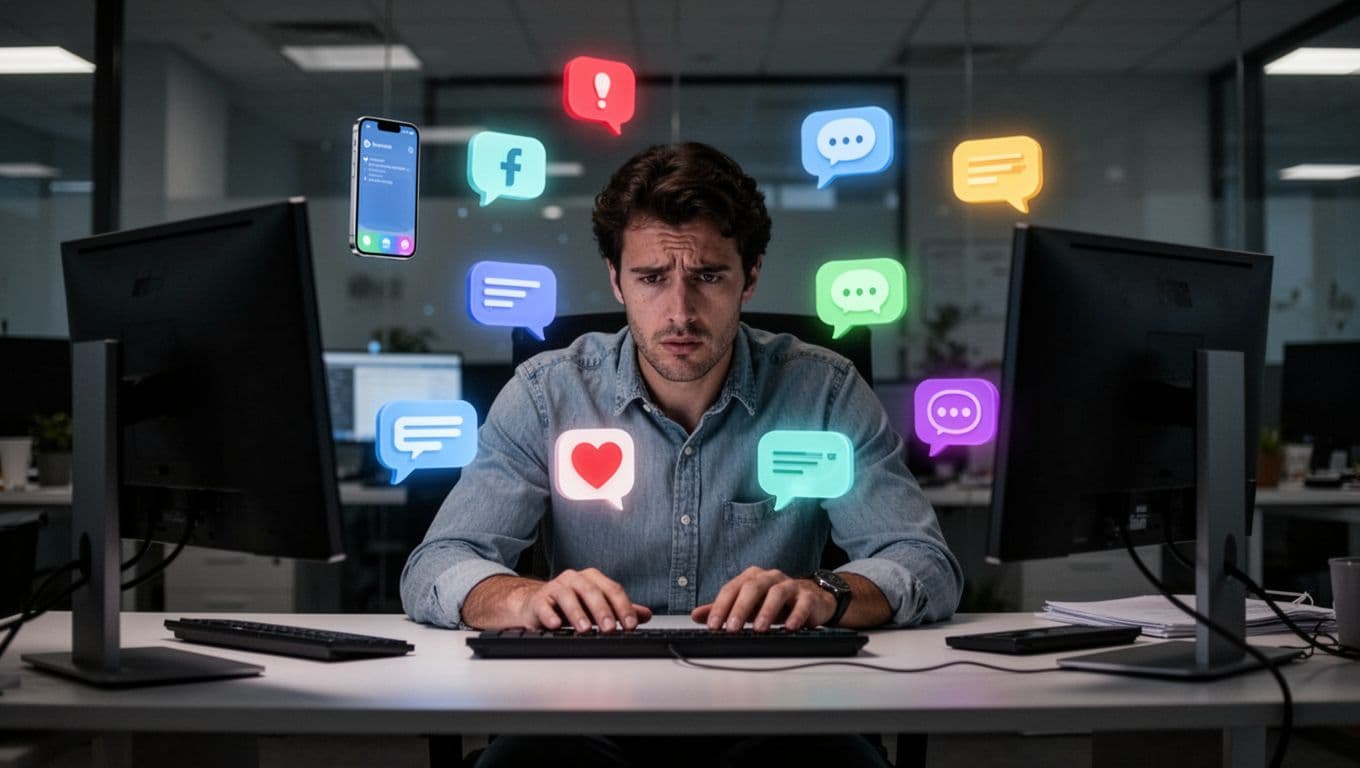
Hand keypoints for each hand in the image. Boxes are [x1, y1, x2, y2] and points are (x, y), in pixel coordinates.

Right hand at [512, 568, 651, 633]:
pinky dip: (550, 615)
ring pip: (567, 596)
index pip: (612, 589)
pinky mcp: (538, 600)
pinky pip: (544, 605)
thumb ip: (620, 610)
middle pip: (591, 591)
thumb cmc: (570, 605)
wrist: (536, 605)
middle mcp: (574, 579)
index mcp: (592, 579)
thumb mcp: (597, 607)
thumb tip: (645, 615)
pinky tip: (556, 625)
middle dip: (602, 610)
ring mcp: (555, 588)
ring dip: (577, 613)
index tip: (630, 625)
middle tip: (610, 628)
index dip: (623, 607)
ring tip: (585, 629)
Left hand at [690, 567, 836, 632]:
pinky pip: (803, 603)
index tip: (713, 625)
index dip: (720, 606)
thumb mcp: (747, 606)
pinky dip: (796, 615)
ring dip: (767, 611)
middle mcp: (770, 578)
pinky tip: (789, 627)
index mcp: (751, 578)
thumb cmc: (774, 603)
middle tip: (733, 628)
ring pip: (777, 593)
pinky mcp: (808, 597)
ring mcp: (790, 585)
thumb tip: (696, 615)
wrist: (812, 600)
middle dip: (740, 608)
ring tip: (759, 629)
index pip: (732, 589)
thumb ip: (722, 609)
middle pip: (752, 587)